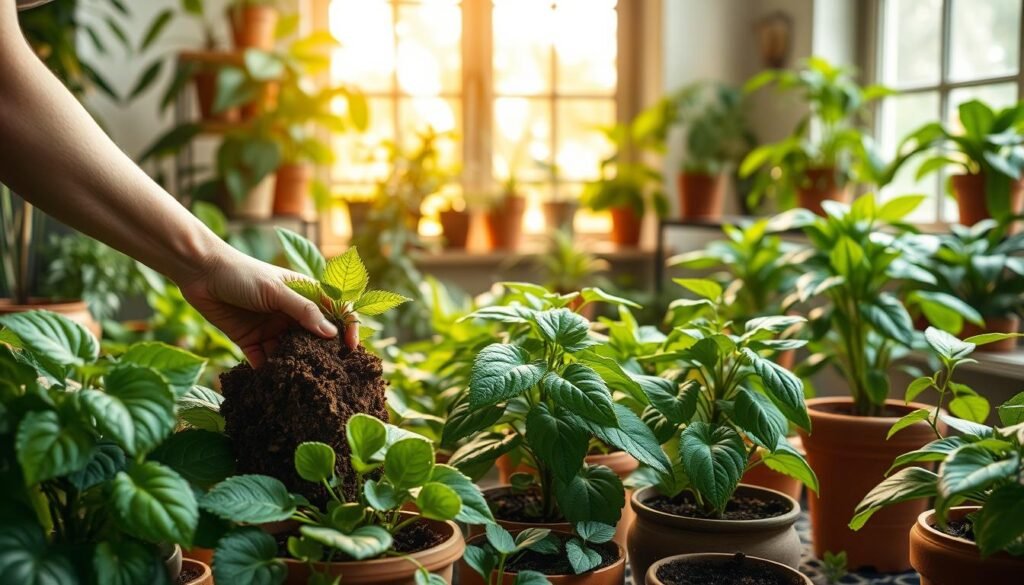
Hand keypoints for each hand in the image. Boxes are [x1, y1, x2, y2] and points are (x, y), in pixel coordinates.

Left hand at [177, 248, 357, 366]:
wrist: (199, 273)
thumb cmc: (242, 273)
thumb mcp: (276, 290)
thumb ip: (303, 311)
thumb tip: (331, 334)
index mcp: (304, 294)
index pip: (336, 312)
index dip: (348, 328)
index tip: (351, 348)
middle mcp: (291, 313)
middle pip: (315, 337)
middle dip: (323, 354)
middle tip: (330, 374)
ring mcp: (272, 328)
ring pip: (291, 353)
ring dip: (296, 365)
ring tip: (301, 382)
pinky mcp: (251, 341)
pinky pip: (265, 361)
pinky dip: (269, 372)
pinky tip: (274, 383)